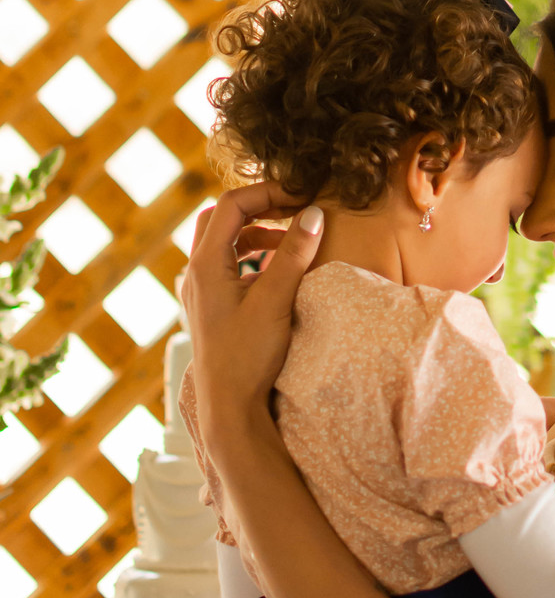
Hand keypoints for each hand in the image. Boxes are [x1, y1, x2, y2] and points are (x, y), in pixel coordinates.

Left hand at [181, 182, 323, 450]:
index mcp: (206, 264)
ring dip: (257, 231)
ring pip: (224, 240)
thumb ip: (293, 254)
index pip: (232, 204)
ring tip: (291, 239)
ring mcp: (201, 290)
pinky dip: (252, 255)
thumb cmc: (248, 355)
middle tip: (293, 210)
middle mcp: (197, 272)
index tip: (302, 197)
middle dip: (259, 206)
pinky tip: (277, 269)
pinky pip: (228, 264)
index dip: (268, 192)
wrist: (229, 405)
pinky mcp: (211, 306)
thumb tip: (313, 213)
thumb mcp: (275, 300)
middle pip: (221, 217)